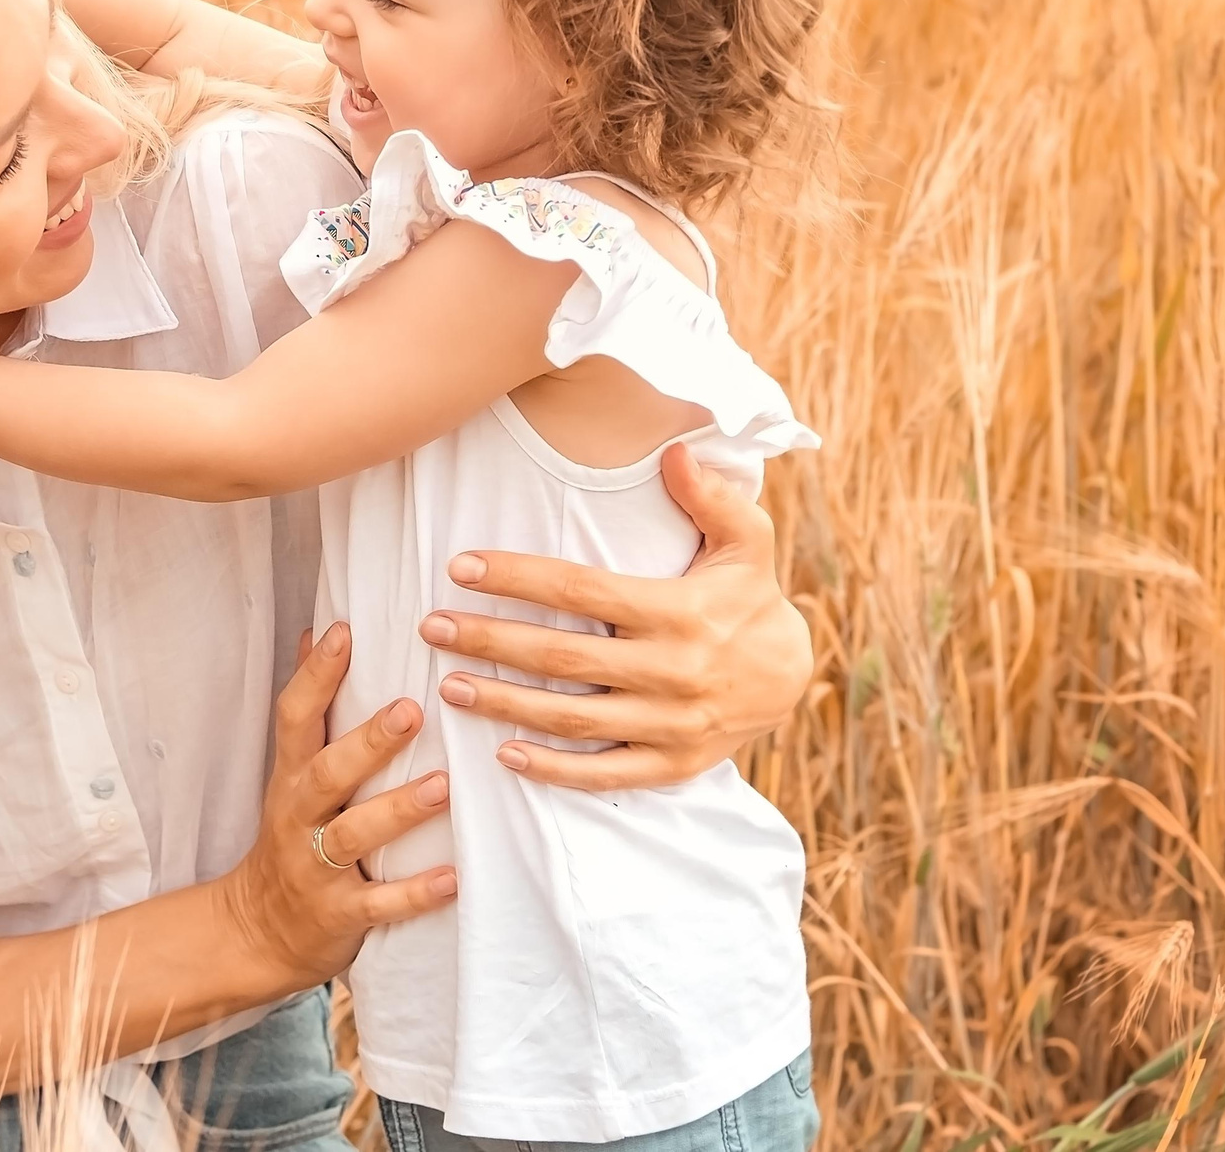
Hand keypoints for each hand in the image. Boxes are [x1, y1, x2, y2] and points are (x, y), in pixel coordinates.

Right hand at [216, 625, 456, 990]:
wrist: (257, 930)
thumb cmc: (291, 836)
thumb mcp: (290, 771)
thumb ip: (310, 708)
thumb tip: (317, 631)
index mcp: (292, 775)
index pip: (296, 716)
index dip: (316, 674)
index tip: (345, 631)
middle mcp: (299, 816)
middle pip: (328, 772)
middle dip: (368, 742)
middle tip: (412, 709)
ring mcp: (316, 866)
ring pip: (353, 835)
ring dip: (398, 810)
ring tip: (442, 787)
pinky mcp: (339, 914)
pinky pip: (378, 904)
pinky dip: (414, 893)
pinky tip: (452, 877)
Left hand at [421, 442, 813, 790]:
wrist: (792, 678)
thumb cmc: (750, 597)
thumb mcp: (748, 540)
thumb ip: (713, 496)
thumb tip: (677, 451)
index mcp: (680, 611)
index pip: (582, 590)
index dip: (518, 577)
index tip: (462, 566)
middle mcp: (672, 670)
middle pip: (563, 657)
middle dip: (490, 640)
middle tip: (433, 627)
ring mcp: (671, 723)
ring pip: (573, 717)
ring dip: (505, 703)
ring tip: (449, 686)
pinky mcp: (672, 764)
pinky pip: (603, 773)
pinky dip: (552, 768)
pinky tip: (503, 752)